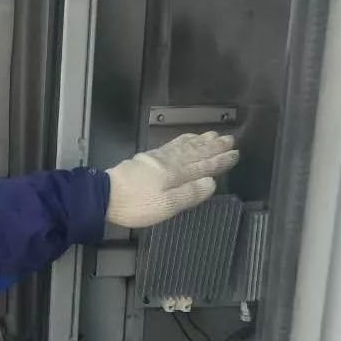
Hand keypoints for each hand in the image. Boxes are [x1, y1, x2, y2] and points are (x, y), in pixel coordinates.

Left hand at [105, 132, 239, 227]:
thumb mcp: (166, 206)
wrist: (104, 195)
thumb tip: (212, 182)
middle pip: (196, 153)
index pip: (204, 166)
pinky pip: (171, 145)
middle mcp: (170, 162)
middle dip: (214, 147)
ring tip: (214, 135)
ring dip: (201, 141)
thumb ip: (190, 194)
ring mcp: (157, 158)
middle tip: (230, 139)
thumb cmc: (136, 205)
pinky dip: (183, 140)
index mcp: (177, 174)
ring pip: (184, 146)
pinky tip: (186, 140)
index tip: (236, 154)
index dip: (220, 161)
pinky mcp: (146, 159)